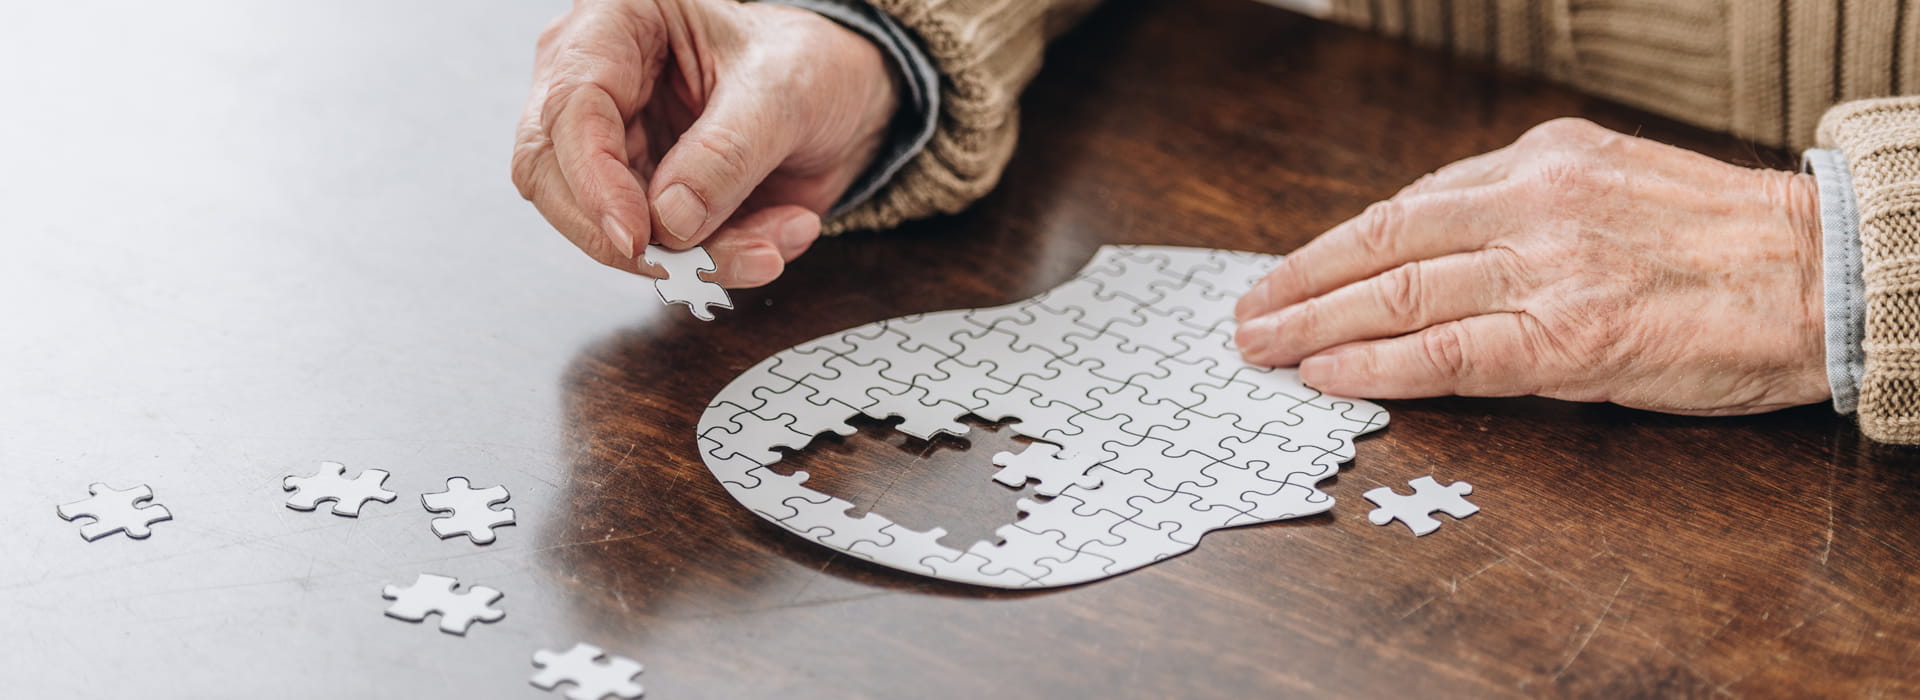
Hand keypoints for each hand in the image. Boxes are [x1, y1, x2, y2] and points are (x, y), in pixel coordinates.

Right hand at [512, 0, 899, 286]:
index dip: (593, 181)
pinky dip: (718, 260)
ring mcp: (615, 147)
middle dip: (625, 235)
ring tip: (771, 246)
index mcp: (615, 25)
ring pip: (607, 228)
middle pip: (553, 176)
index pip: (569, 108)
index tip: (637, 235)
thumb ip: (727, 153)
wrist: (844, 98)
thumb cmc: (807, 64)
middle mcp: (599, 85)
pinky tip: (777, 235)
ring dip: (693, 257)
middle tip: (694, 266)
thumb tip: (669, 220)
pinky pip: (659, 251)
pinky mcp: (644, 198)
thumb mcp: (783, 92)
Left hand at [1234, 118, 1827, 415]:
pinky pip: (1447, 354)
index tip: (1287, 272)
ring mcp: (1546, 270)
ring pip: (1398, 295)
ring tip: (1263, 348)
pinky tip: (1328, 375)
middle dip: (1300, 283)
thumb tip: (1432, 245)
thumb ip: (1523, 206)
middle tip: (1247, 315)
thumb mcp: (1611, 184)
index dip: (1333, 246)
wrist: (1821, 273)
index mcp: (1540, 160)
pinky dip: (1375, 366)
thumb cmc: (1720, 241)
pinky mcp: (1568, 338)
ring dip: (1314, 325)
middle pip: (1382, 244)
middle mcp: (1532, 204)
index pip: (1406, 204)